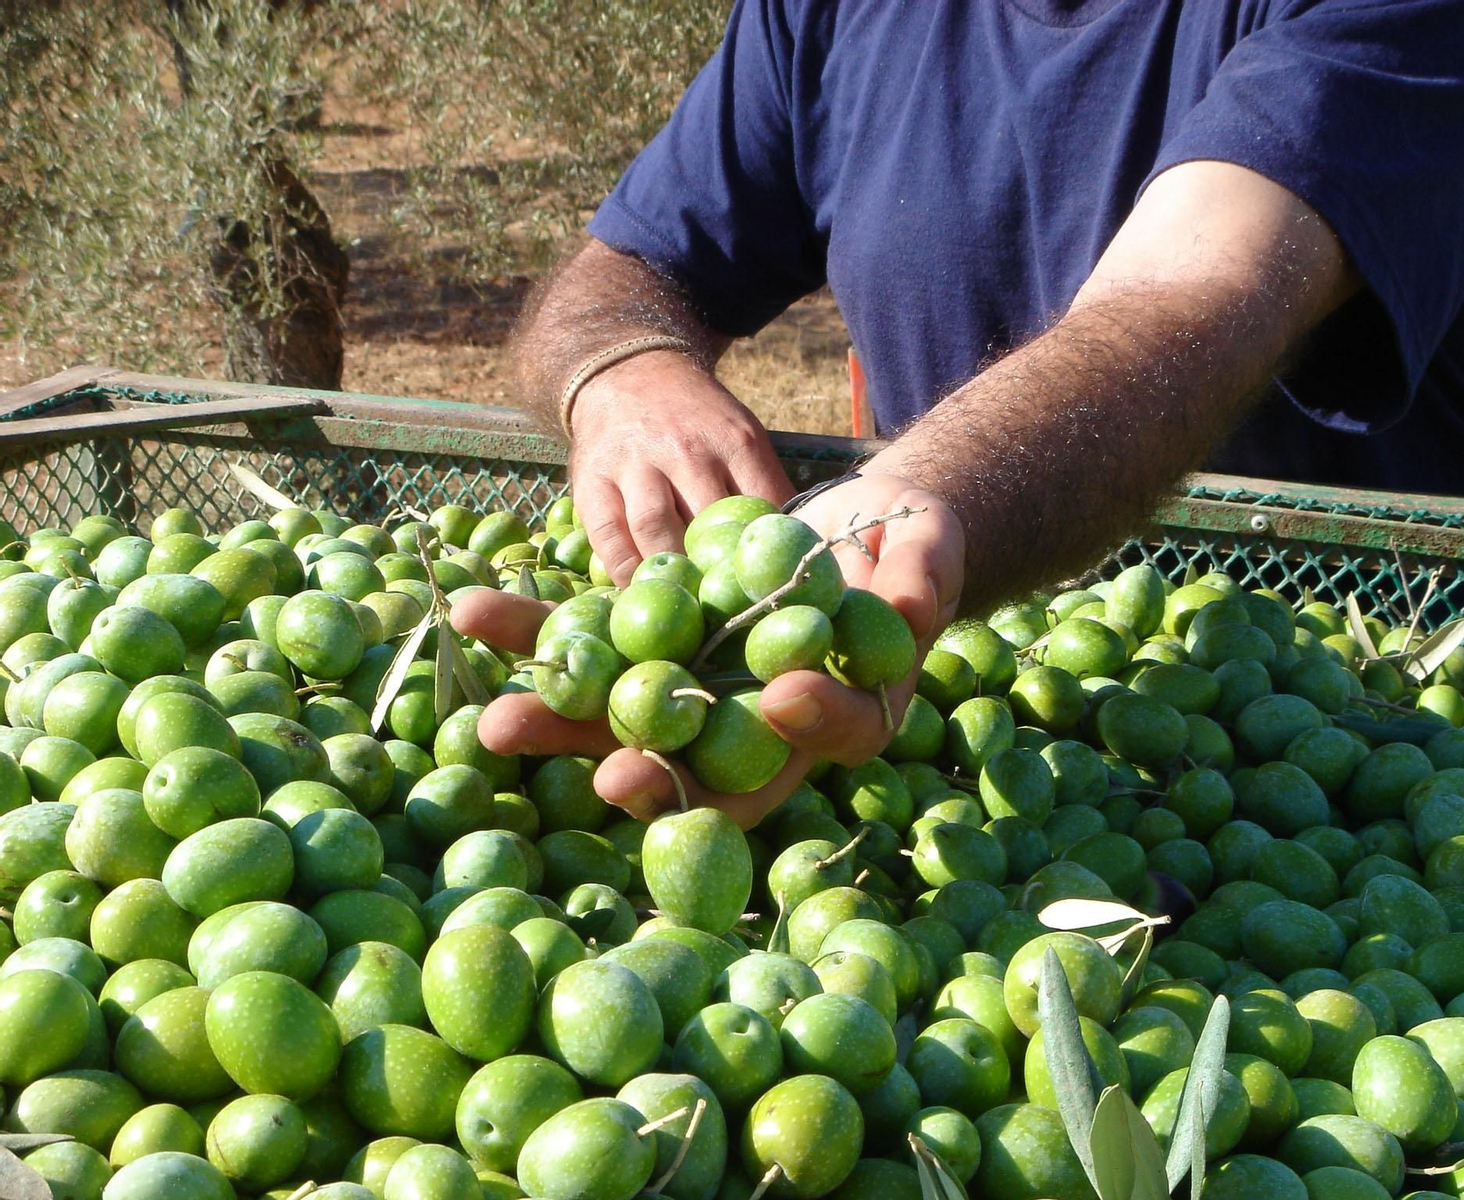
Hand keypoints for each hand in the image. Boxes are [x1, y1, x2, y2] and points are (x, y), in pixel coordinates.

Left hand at [451, 471, 963, 828]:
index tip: (778, 703)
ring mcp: (693, 685)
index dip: (802, 735)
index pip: (819, 742)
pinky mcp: (649, 640)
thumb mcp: (929, 553)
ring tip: (495, 721)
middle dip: (648, 772)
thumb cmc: (906, 548)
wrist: (850, 521)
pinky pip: (588, 641)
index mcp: (835, 719)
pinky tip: (472, 613)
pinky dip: (534, 635)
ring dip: (559, 719)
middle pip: (702, 760)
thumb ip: (924, 581)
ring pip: (625, 713)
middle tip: (604, 778)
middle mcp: (754, 724)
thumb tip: (918, 611)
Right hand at [568, 350, 794, 584]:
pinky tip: (637, 589)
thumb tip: (794, 549)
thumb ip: (762, 486)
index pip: (760, 506)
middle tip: (724, 607)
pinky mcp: (593, 479)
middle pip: (708, 523)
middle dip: (717, 569)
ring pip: (656, 529)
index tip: (770, 587)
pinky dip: (624, 569)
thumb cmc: (697, 422)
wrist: (630, 375)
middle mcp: (685, 450)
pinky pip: (609, 534)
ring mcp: (635, 463)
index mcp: (734, 442)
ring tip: (681, 602)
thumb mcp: (741, 435)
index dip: (766, 551)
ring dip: (671, 572)